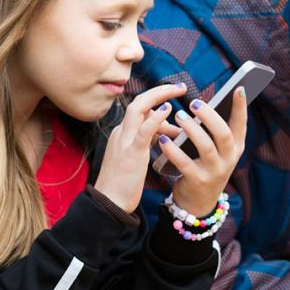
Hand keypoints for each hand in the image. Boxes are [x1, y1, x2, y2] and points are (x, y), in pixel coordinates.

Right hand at [93, 83, 185, 212]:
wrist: (109, 202)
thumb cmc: (123, 183)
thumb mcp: (136, 156)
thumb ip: (148, 141)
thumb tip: (167, 132)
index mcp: (123, 134)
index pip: (140, 110)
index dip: (157, 101)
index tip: (174, 98)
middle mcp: (122, 132)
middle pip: (138, 102)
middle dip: (159, 91)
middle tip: (180, 87)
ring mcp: (125, 141)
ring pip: (138, 109)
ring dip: (159, 96)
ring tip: (178, 92)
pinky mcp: (131, 152)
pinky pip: (144, 130)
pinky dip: (155, 117)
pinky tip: (167, 110)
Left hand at [164, 87, 249, 216]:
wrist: (197, 203)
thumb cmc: (204, 167)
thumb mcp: (216, 152)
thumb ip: (213, 132)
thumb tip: (204, 105)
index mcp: (235, 149)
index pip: (240, 125)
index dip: (240, 107)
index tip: (238, 88)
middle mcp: (229, 160)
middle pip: (223, 134)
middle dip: (209, 116)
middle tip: (193, 103)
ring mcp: (215, 172)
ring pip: (205, 147)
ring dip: (191, 130)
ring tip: (178, 116)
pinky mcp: (198, 181)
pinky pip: (184, 163)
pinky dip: (173, 150)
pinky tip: (163, 139)